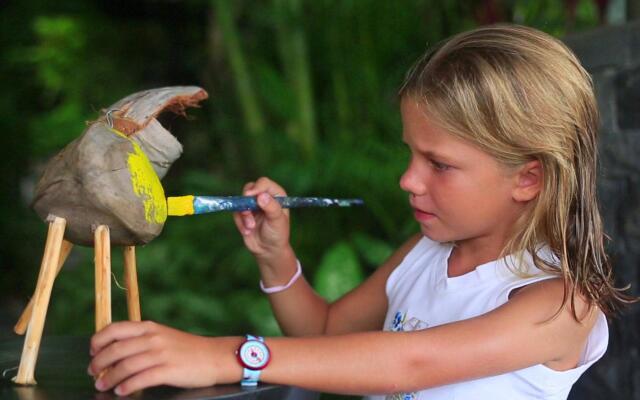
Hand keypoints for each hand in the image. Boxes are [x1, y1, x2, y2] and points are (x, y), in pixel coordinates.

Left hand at [88, 321, 241, 395]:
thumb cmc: (187, 349)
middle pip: (116, 349)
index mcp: (150, 327)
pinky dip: (127, 387)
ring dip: (109, 378)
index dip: (98, 341)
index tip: (92, 352)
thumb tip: (113, 352)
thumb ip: (141, 340)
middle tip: (93, 373)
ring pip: (125, 366)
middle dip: (99, 363)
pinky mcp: (168, 370)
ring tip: (103, 386)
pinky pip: (141, 379)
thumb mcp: (162, 336)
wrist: (214, 356)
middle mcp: (153, 338)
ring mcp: (161, 354)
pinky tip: (121, 392)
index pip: (115, 329)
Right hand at [233, 177, 290, 260]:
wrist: (268, 250)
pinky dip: (240, 223)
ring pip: (240, 201)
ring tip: (250, 227)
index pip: (264, 183)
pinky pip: (236, 213)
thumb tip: (261, 196)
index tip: (249, 196)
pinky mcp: (243, 214)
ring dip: (244, 215)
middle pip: (249, 188)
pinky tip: (248, 231)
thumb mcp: (277, 221)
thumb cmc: (277, 234)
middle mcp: (264, 197)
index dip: (257, 187)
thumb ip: (271, 207)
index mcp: (276, 195)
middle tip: (247, 212)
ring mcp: (252, 205)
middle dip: (246, 201)